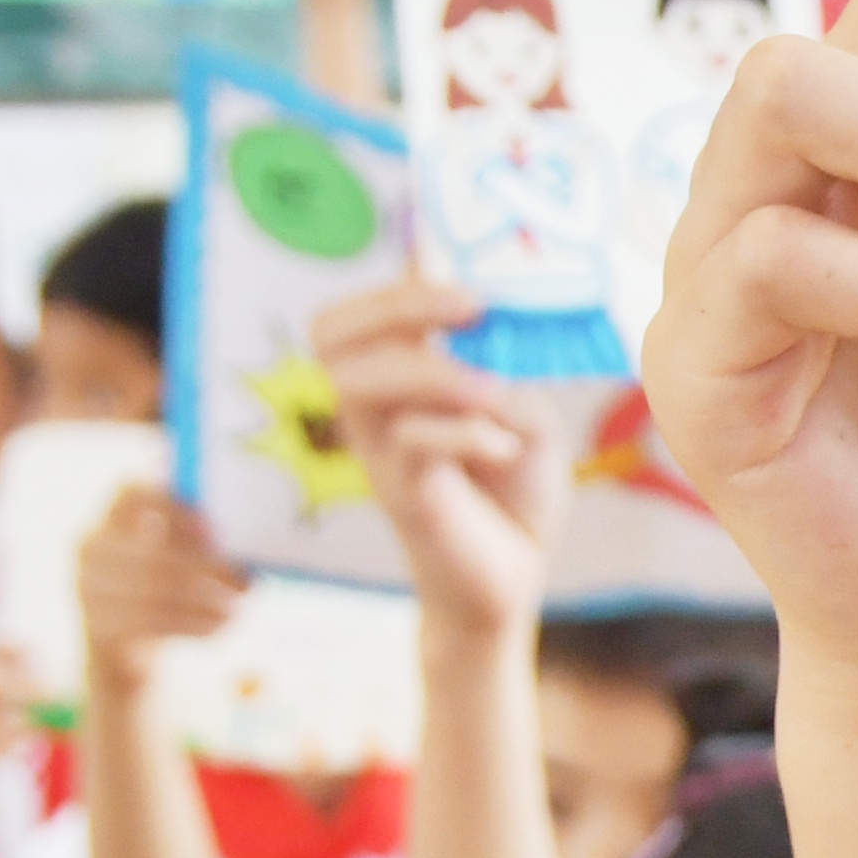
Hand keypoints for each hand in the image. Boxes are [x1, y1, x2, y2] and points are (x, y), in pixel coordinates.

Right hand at [77, 487, 248, 694]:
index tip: (211, 530)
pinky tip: (217, 625)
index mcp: (112, 517)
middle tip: (246, 583)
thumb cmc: (162, 592)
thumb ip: (195, 542)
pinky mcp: (97, 625)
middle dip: (206, 569)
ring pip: (153, 590)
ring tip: (236, 609)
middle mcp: (92, 547)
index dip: (170, 506)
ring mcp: (87, 587)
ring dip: (204, 601)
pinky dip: (192, 623)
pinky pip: (150, 622)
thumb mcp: (176, 559)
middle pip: (151, 550)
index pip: (129, 493)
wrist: (126, 649)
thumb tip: (239, 547)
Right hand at [315, 276, 560, 638]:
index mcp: (394, 377)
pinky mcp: (403, 494)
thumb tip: (496, 334)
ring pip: (360, 384)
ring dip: (434, 372)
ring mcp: (379, 451)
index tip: (464, 285)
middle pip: (331, 335)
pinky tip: (504, 447)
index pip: (352, 314)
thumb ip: (510, 370)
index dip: (390, 285)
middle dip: (397, 306)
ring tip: (496, 392)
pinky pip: (411, 442)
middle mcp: (371, 409)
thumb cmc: (514, 485)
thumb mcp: (526, 413)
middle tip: (471, 307)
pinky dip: (465, 433)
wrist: (513, 573)